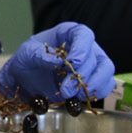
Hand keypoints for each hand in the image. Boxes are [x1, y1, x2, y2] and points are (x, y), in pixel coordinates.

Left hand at [0, 22, 114, 101]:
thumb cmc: (28, 60)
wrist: (26, 78)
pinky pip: (106, 85)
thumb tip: (57, 61)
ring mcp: (91, 63)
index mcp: (68, 33)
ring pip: (106, 70)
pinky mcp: (93, 80)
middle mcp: (84, 46)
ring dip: (93, 85)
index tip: (73, 62)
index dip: (82, 48)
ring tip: (74, 96)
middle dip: (82, 75)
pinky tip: (81, 99)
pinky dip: (97, 93)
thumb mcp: (26, 54)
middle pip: (95, 56)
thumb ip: (39, 55)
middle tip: (66, 89)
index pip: (83, 34)